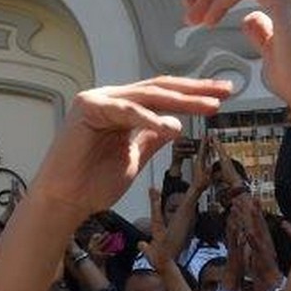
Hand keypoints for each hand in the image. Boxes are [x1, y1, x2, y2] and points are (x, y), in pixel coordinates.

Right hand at [25, 77, 231, 225]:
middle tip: (224, 91)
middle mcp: (111, 98)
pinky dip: (151, 118)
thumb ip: (151, 138)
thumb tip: (177, 124)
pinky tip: (173, 127)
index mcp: (123, 108)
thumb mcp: (135, 157)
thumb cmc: (93, 184)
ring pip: (148, 96)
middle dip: (195, 90)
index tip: (221, 97)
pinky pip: (128, 110)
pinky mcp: (89, 108)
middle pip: (159, 89)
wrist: (66, 201)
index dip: (192, 94)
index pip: (162, 96)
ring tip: (209, 107)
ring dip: (182, 101)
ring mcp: (99, 100)